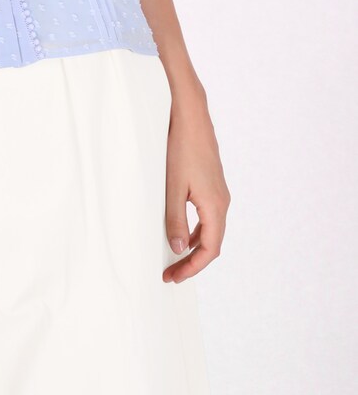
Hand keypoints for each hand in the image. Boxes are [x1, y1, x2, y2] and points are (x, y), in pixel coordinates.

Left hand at [162, 89, 230, 282]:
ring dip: (194, 246)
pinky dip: (196, 230)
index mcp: (215, 207)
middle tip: (171, 273)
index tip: (173, 277)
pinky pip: (208, 216)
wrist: (191, 116)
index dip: (192, 268)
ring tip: (174, 257)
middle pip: (212, 243)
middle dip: (192, 261)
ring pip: (211, 230)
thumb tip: (177, 249)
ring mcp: (219, 193)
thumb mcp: (172, 187)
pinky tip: (181, 231)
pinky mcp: (213, 184)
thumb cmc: (181, 149)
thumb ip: (174, 220)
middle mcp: (223, 203)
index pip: (209, 250)